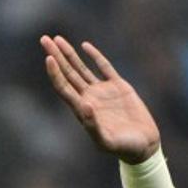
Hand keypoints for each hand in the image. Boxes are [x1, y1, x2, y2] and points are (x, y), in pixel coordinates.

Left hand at [40, 35, 159, 163]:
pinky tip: (85, 46)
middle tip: (44, 39)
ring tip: (56, 39)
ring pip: (81, 68)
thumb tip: (84, 105)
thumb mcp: (107, 141)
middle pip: (67, 73)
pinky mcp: (118, 87)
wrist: (144, 145)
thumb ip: (94, 126)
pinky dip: (95, 56)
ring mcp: (102, 92)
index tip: (48, 58)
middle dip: (56, 56)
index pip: (63, 88)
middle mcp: (89, 98)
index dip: (55, 73)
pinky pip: (104, 67)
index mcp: (82, 110)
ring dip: (69, 54)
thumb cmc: (124, 148)